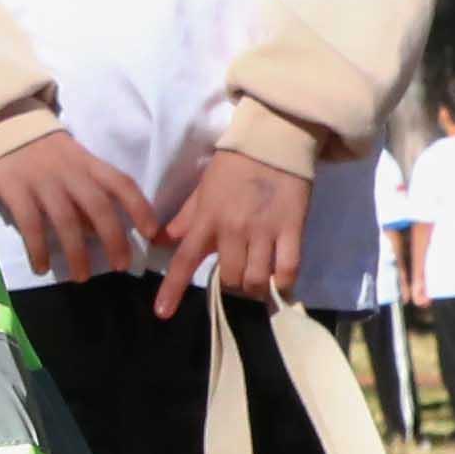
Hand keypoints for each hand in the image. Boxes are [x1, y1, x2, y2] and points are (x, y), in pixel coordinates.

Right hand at [0, 129, 161, 283]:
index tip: (152, 233)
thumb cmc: (42, 152)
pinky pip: (30, 224)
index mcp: (88, 163)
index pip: (121, 183)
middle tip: (120, 266)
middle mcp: (69, 171)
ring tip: (80, 278)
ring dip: (76, 253)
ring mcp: (41, 180)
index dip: (140, 208)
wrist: (0, 125)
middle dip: (114, 239)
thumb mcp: (72, 162)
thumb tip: (100, 232)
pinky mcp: (14, 187)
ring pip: (66, 220)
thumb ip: (86, 193)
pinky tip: (41, 268)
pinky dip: (37, 249)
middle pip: (98, 206)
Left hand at [151, 150, 304, 311]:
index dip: (172, 289)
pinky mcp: (292, 229)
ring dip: (254, 287)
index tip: (162, 313)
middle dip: (230, 285)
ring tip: (256, 282)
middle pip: (230, 278)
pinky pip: (288, 269)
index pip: (184, 259)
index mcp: (207, 218)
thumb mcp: (203, 189)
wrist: (274, 140)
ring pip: (256, 279)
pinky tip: (279, 283)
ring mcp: (264, 231)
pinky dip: (282, 283)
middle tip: (235, 277)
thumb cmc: (234, 166)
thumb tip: (162, 242)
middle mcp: (233, 229)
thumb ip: (186, 218)